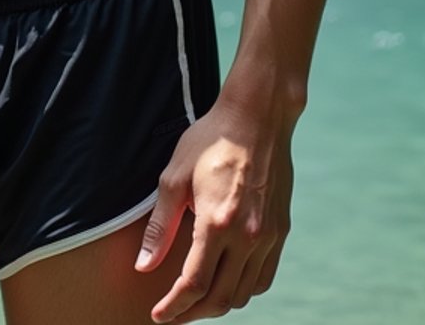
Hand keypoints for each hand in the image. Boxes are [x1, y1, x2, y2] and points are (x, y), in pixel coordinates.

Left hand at [134, 101, 292, 320]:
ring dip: (218, 304)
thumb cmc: (210, 141)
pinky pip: (263, 278)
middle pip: (220, 298)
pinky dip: (244, 290)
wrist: (257, 118)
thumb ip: (160, 227)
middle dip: (193, 313)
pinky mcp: (281, 231)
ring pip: (243, 293)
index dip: (174, 306)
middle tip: (174, 313)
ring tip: (196, 300)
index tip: (159, 316)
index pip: (194, 284)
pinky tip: (227, 282)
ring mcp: (268, 236)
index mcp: (217, 223)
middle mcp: (247, 236)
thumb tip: (144, 266)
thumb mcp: (175, 178)